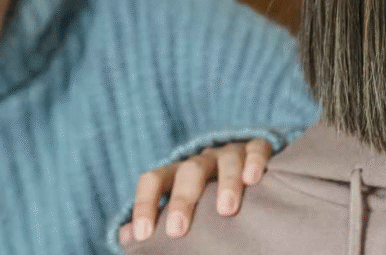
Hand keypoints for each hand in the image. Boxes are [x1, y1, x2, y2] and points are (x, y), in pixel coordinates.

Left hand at [119, 138, 272, 244]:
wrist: (246, 175)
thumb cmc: (207, 202)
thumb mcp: (181, 210)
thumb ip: (157, 221)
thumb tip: (127, 237)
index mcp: (177, 175)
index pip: (153, 180)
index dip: (144, 204)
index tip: (143, 234)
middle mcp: (202, 162)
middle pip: (188, 171)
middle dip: (182, 199)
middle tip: (177, 230)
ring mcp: (230, 154)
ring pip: (225, 160)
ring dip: (225, 182)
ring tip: (226, 211)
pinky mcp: (257, 150)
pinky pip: (257, 149)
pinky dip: (255, 161)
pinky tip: (254, 180)